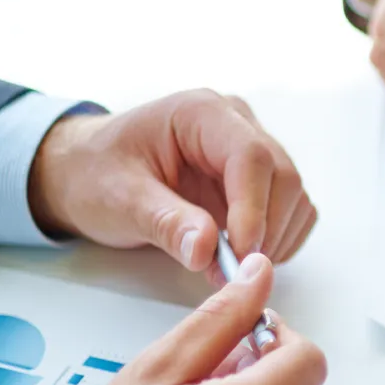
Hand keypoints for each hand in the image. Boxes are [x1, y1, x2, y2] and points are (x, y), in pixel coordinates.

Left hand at [28, 90, 315, 276]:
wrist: (89, 171)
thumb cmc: (97, 173)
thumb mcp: (119, 199)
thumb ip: (165, 223)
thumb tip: (206, 251)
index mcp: (201, 114)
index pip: (251, 156)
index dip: (253, 208)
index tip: (240, 253)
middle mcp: (236, 125)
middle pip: (283, 176)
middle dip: (266, 230)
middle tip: (232, 270)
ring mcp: (252, 151)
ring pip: (294, 197)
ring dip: (274, 239)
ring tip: (227, 265)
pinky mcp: (260, 181)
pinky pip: (292, 211)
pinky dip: (278, 240)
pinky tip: (240, 255)